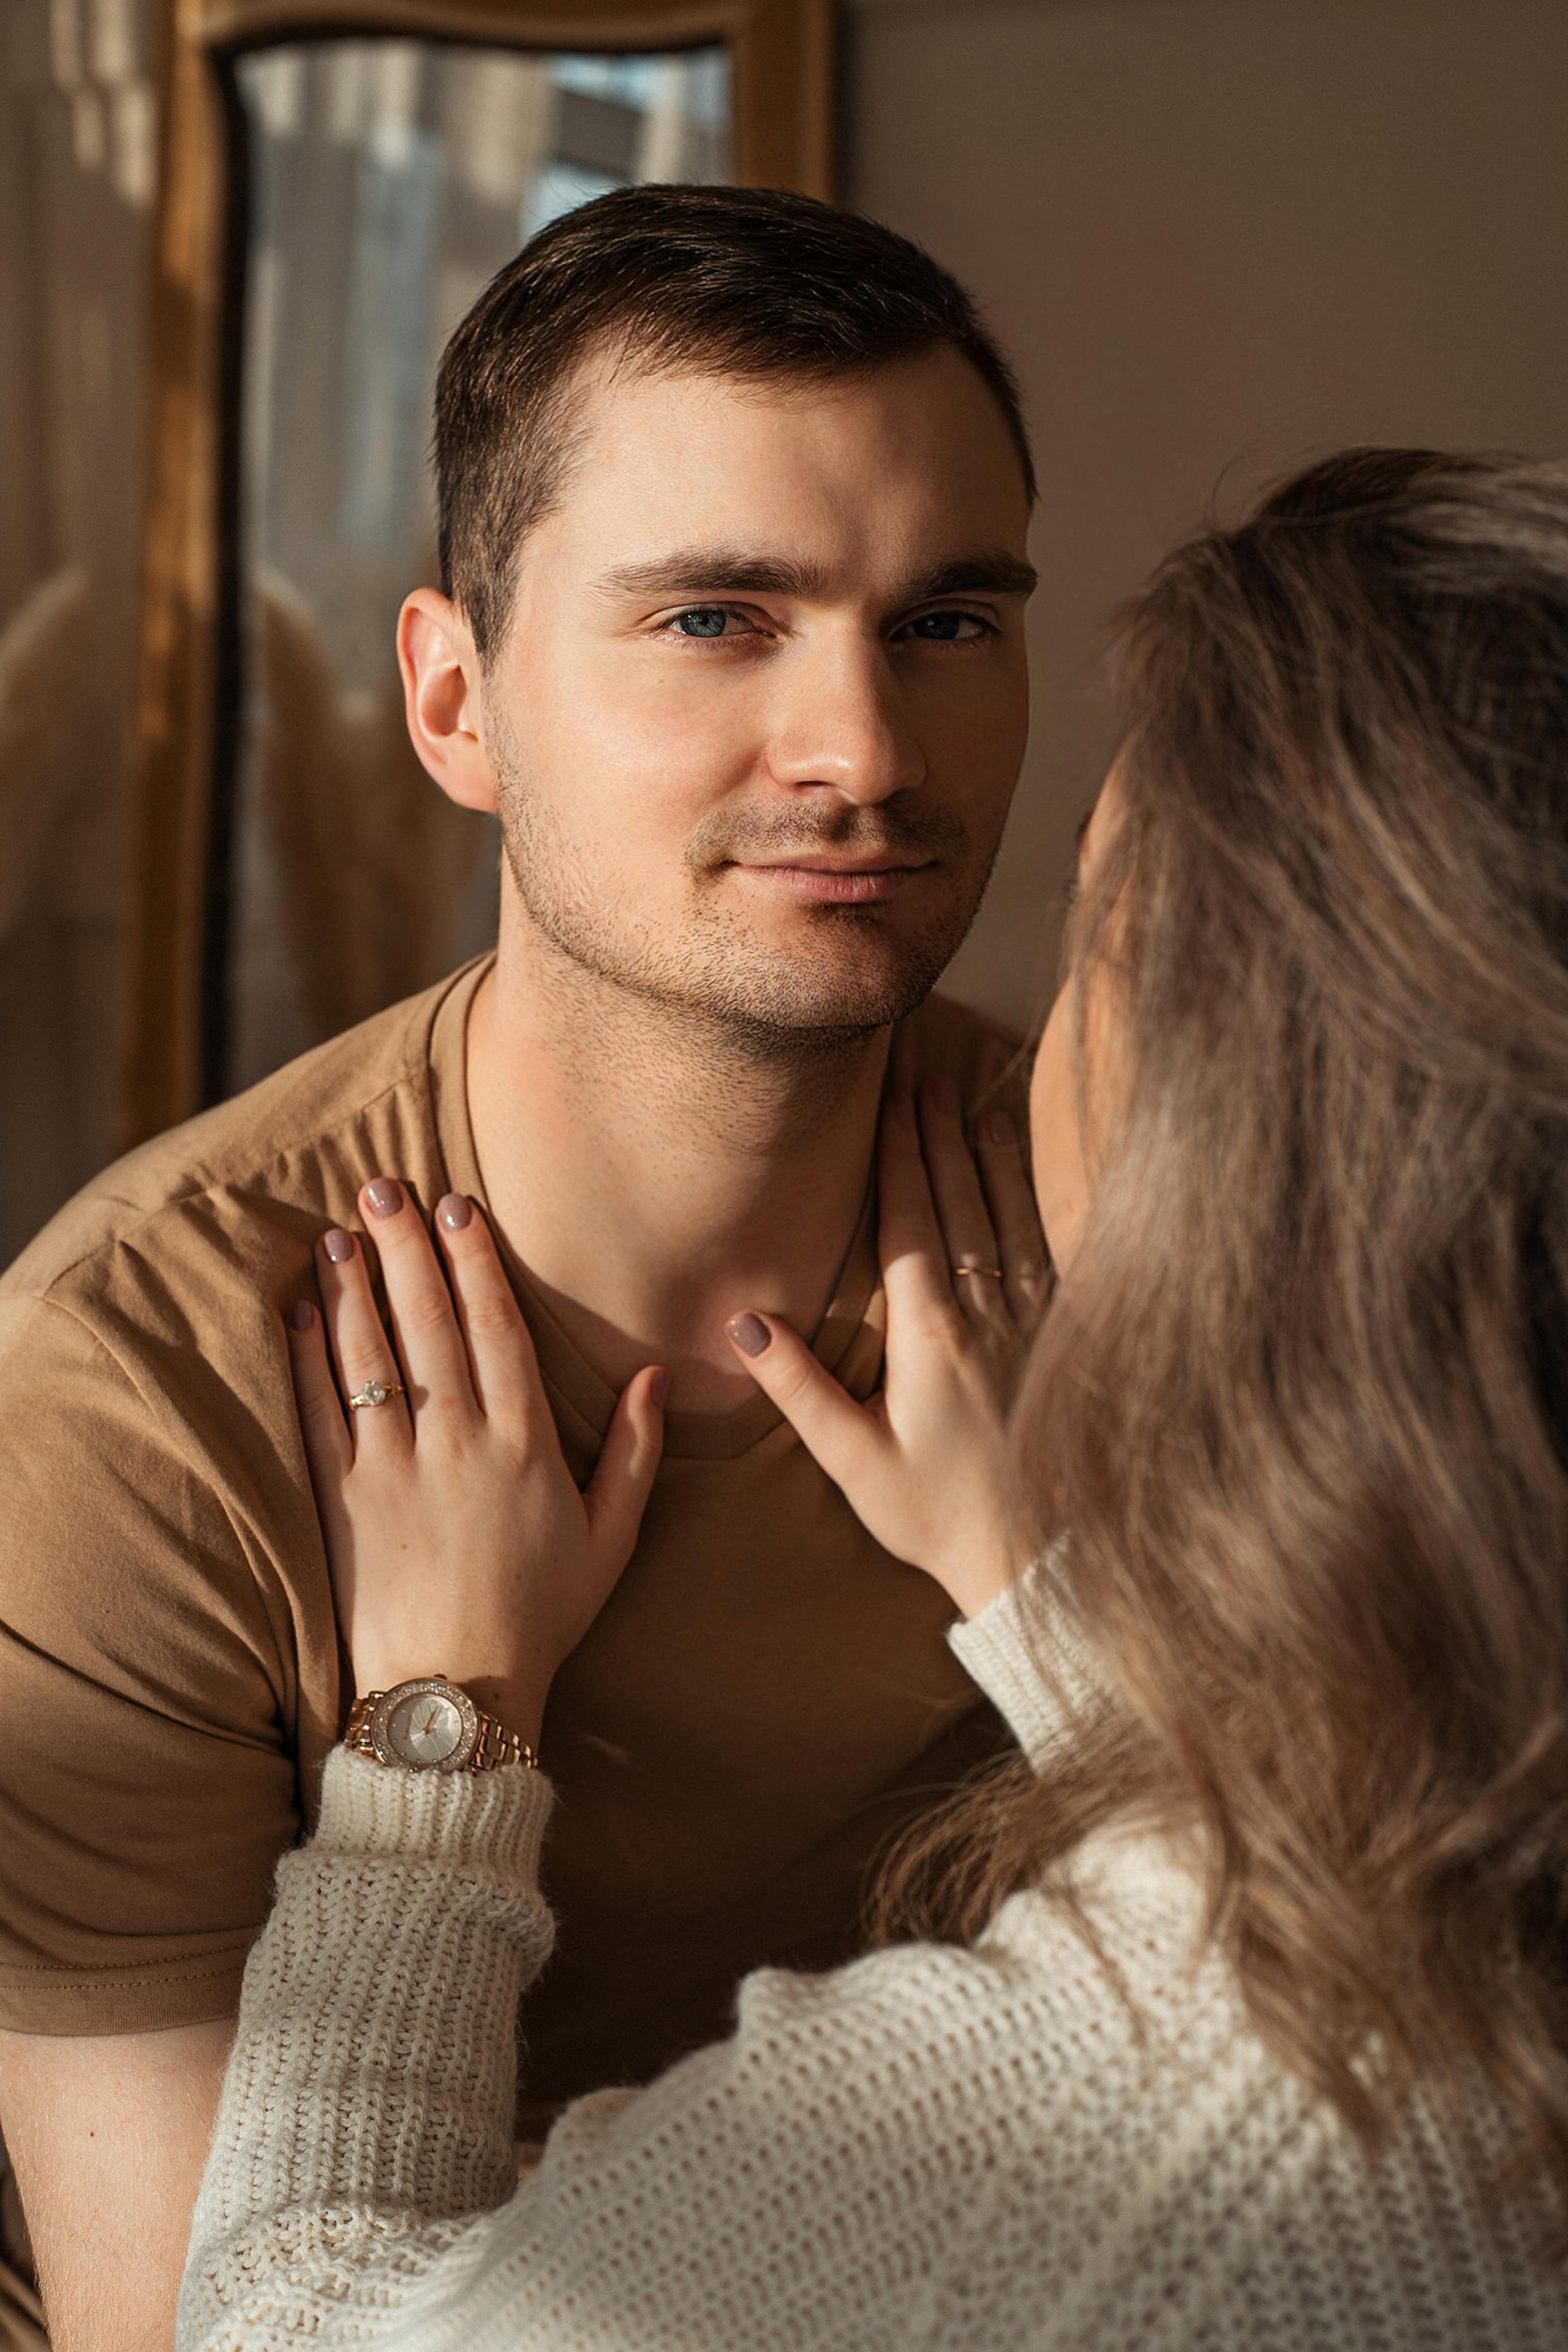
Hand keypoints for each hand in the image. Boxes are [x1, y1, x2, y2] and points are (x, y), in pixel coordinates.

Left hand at [287, 1180, 666, 1747]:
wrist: (456, 1694)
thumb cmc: (541, 1616)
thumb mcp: (612, 1538)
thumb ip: (636, 1453)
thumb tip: (657, 1377)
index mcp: (524, 1442)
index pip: (495, 1328)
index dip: (475, 1262)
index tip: (459, 1208)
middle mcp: (458, 1440)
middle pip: (428, 1322)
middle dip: (406, 1248)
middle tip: (384, 1187)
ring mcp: (395, 1467)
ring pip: (370, 1355)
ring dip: (352, 1286)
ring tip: (337, 1229)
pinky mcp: (344, 1500)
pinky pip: (321, 1414)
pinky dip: (308, 1359)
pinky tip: (301, 1311)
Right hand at [725, 1081, 1048, 1617]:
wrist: (1035, 1562)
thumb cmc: (936, 1518)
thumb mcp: (854, 1463)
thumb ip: (801, 1390)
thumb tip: (743, 1324)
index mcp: (932, 1339)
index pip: (912, 1226)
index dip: (901, 1159)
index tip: (893, 1102)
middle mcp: (987, 1319)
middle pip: (962, 1207)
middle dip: (942, 1139)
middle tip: (929, 1079)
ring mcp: (1035, 1328)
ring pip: (1013, 1223)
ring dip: (995, 1162)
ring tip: (981, 1108)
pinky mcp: (1068, 1344)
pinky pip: (1053, 1256)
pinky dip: (1039, 1208)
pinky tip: (1034, 1184)